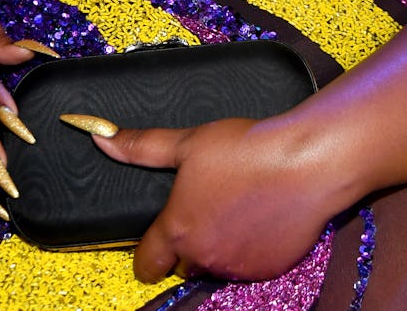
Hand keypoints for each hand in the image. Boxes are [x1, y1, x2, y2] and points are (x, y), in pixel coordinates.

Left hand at [93, 116, 333, 282]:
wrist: (305, 163)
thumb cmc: (246, 149)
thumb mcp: (189, 141)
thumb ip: (143, 146)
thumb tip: (100, 138)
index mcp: (178, 228)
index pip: (146, 263)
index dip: (147, 251)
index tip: (156, 238)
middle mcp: (203, 256)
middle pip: (183, 263)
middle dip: (188, 242)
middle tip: (205, 205)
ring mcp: (237, 266)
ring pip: (216, 264)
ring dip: (219, 244)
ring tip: (235, 204)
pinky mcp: (269, 268)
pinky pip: (249, 265)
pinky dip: (250, 248)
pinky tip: (260, 216)